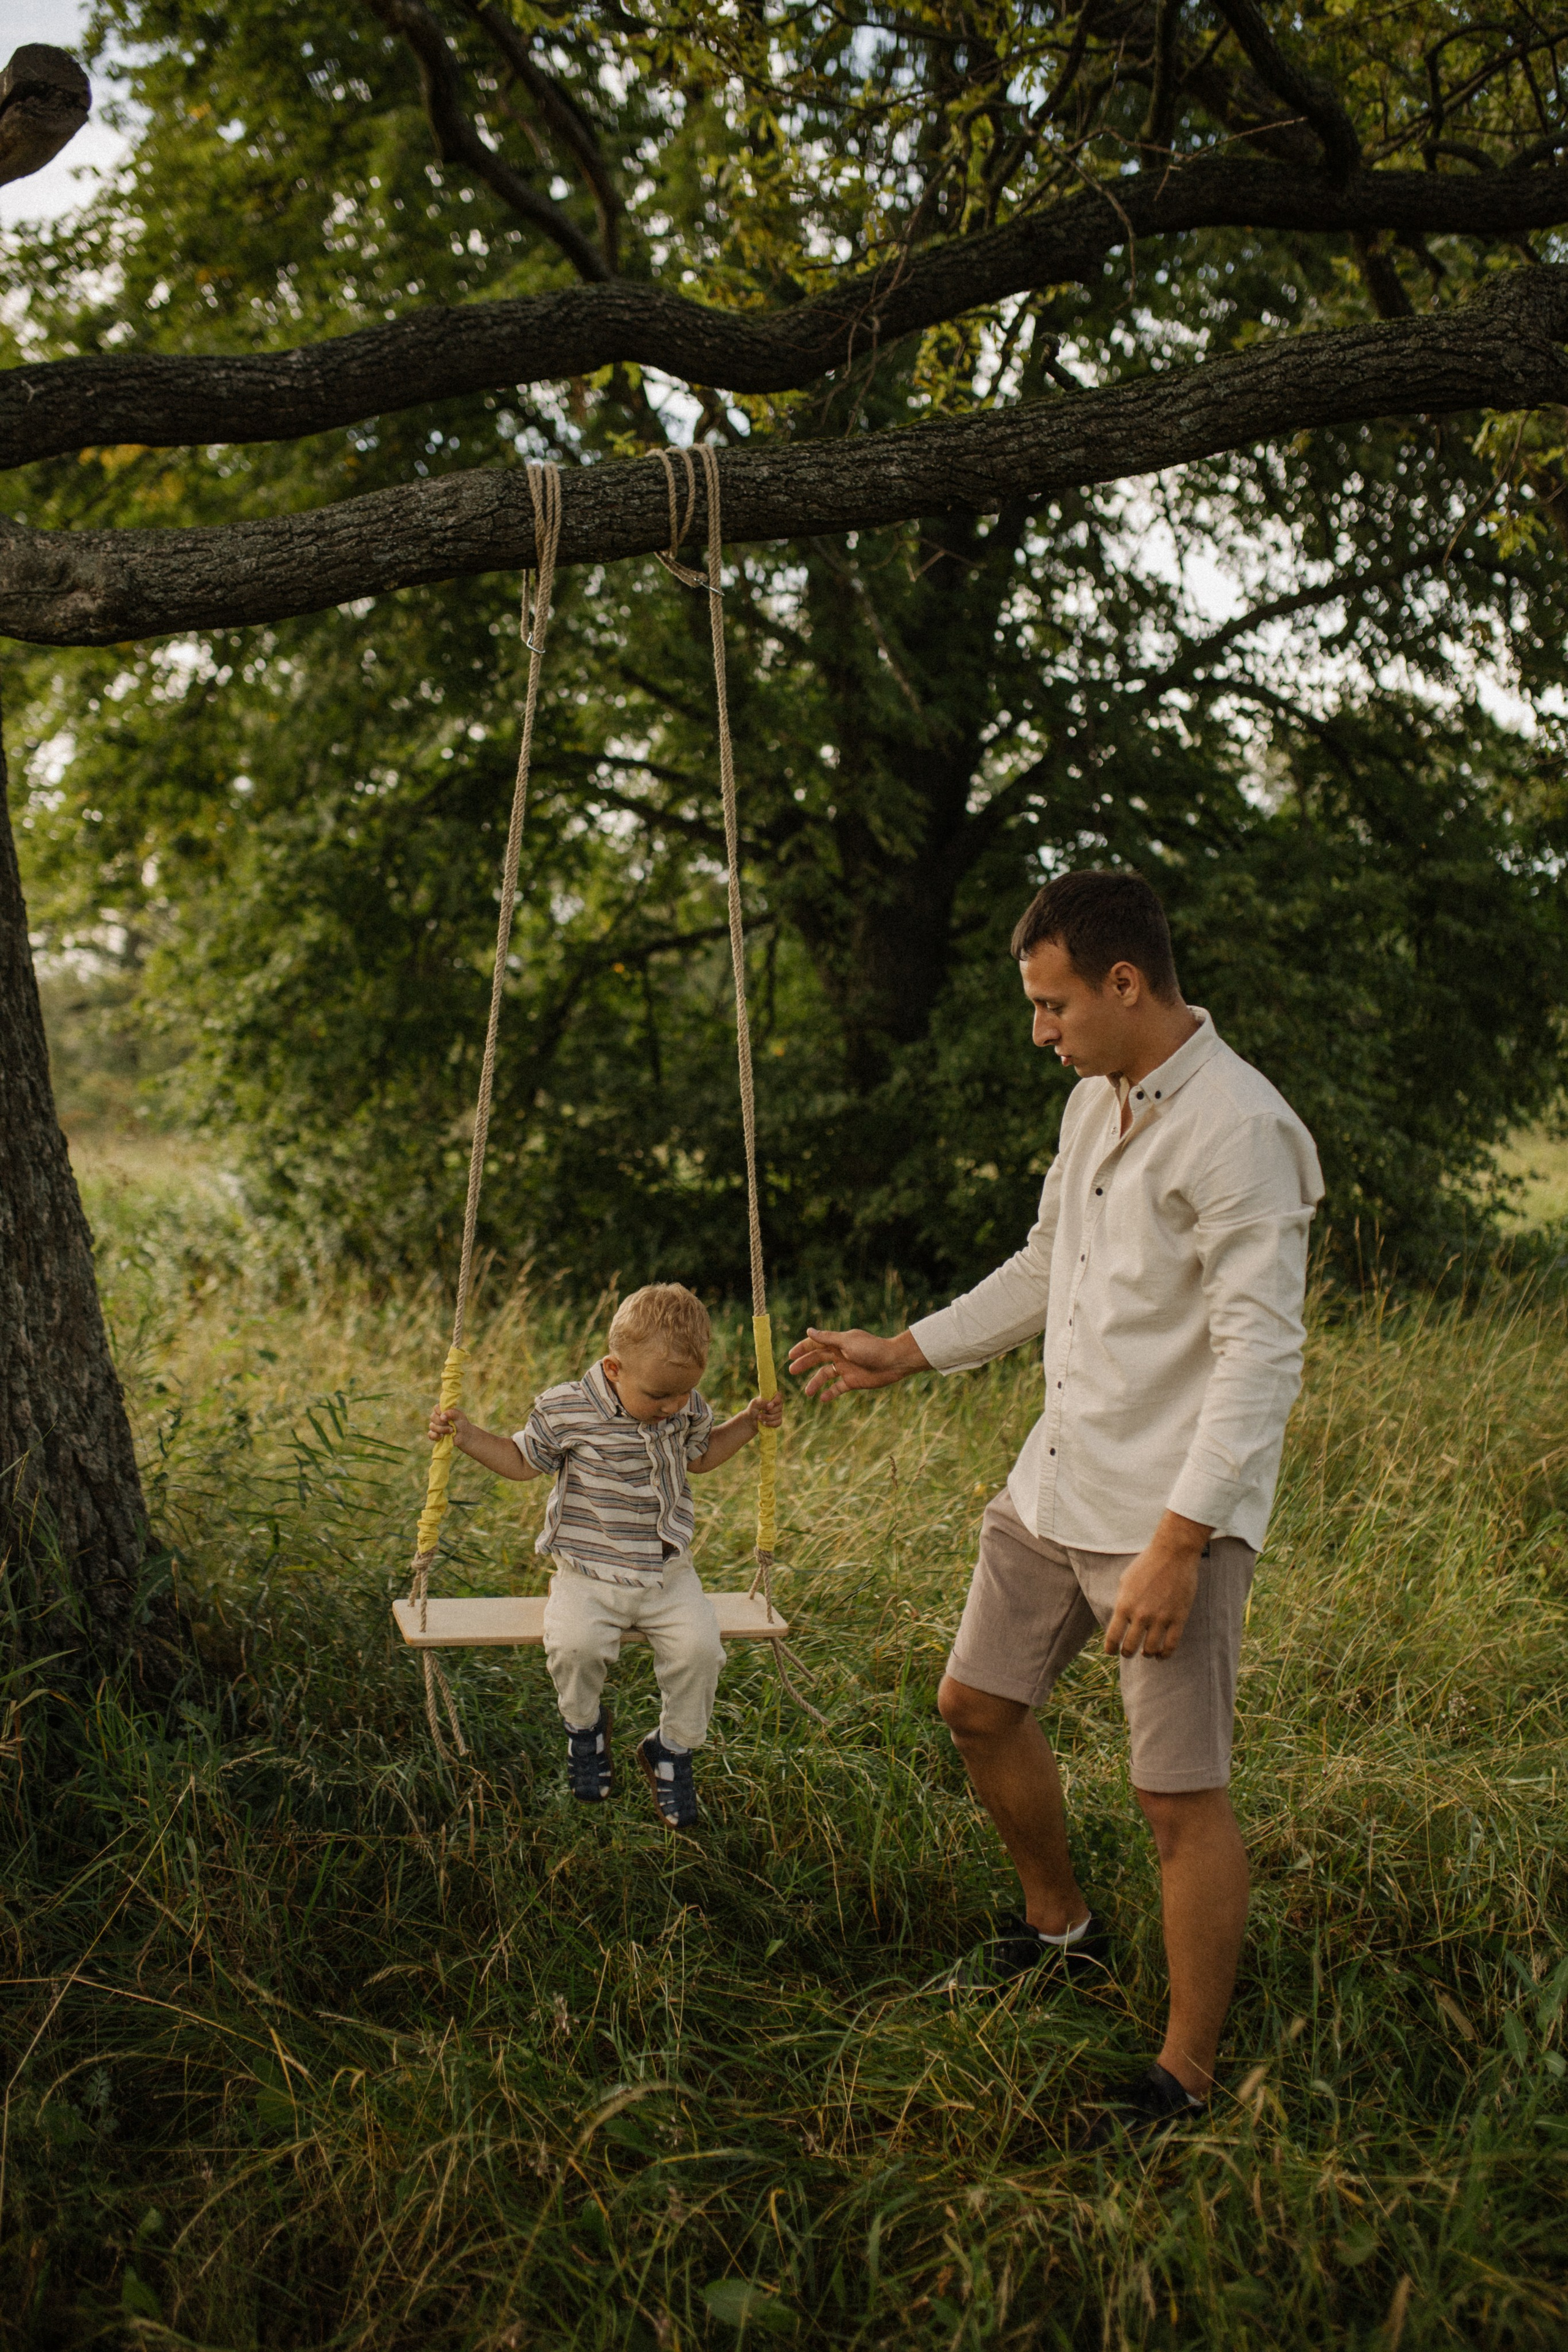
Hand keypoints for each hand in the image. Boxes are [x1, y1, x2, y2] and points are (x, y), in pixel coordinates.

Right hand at [427, 1405, 469, 1444]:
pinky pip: (430, 1434)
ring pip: (431, 1426)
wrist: (464, 1436)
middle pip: (432, 1417)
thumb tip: (441, 1417)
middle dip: (442, 1422)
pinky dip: (435, 1435)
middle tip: (451, 1425)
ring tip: (451, 1431)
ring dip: (442, 1429)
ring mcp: (435, 1427)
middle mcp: (438, 1418)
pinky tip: (442, 1436)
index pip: (436, 1408)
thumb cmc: (462, 1424)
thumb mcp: (459, 1416)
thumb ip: (451, 1413)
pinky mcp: (434, 1435)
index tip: (446, 1416)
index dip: (440, 1411)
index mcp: (443, 1411)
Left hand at [747, 1392, 783, 1431]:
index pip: (779, 1395)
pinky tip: (764, 1423)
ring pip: (778, 1415)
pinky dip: (770, 1423)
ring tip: (759, 1418)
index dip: (776, 1400)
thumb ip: (762, 1402)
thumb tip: (770, 1406)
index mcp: (771, 1397)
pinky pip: (778, 1422)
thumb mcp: (754, 1403)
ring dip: (767, 1418)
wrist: (750, 1422)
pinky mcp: (778, 1421)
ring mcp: (778, 1413)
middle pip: (779, 1407)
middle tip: (760, 1412)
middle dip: (769, 1411)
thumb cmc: (752, 1410)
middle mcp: (776, 1405)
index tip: (769, 1406)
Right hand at [787, 1326, 928, 1401]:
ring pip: (826, 1375)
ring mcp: (846, 1368)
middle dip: (804, 1364)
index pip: (815, 1344)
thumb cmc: (871, 1349)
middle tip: (791, 1371)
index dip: (802, 1349)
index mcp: (838, 1343)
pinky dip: (830, 1393)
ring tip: (807, 1392)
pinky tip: (823, 1399)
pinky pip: (838, 1388)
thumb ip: (827, 1338)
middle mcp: (840, 1354)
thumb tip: (809, 1330)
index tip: (790, 1356)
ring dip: (815, 1383)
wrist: (893, 1362)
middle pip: (818, 1359)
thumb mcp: (847, 1342)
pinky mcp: (853, 1381)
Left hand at [1103, 1513, 1210, 1659]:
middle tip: (1128, 1652)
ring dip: (1146, 1653)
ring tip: (1146, 1652)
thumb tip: (1119, 1621)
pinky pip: (1171, 1646)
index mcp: (1124, 1605)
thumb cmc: (1147, 1564)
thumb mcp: (1125, 1581)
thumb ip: (1122, 1602)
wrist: (1173, 1553)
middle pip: (1130, 1647)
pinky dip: (1164, 1654)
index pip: (1113, 1637)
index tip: (1111, 1651)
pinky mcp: (1179, 1618)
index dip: (1110, 1649)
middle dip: (1127, 1653)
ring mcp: (1161, 1618)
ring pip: (1150, 1649)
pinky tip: (1161, 1654)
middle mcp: (1141, 1615)